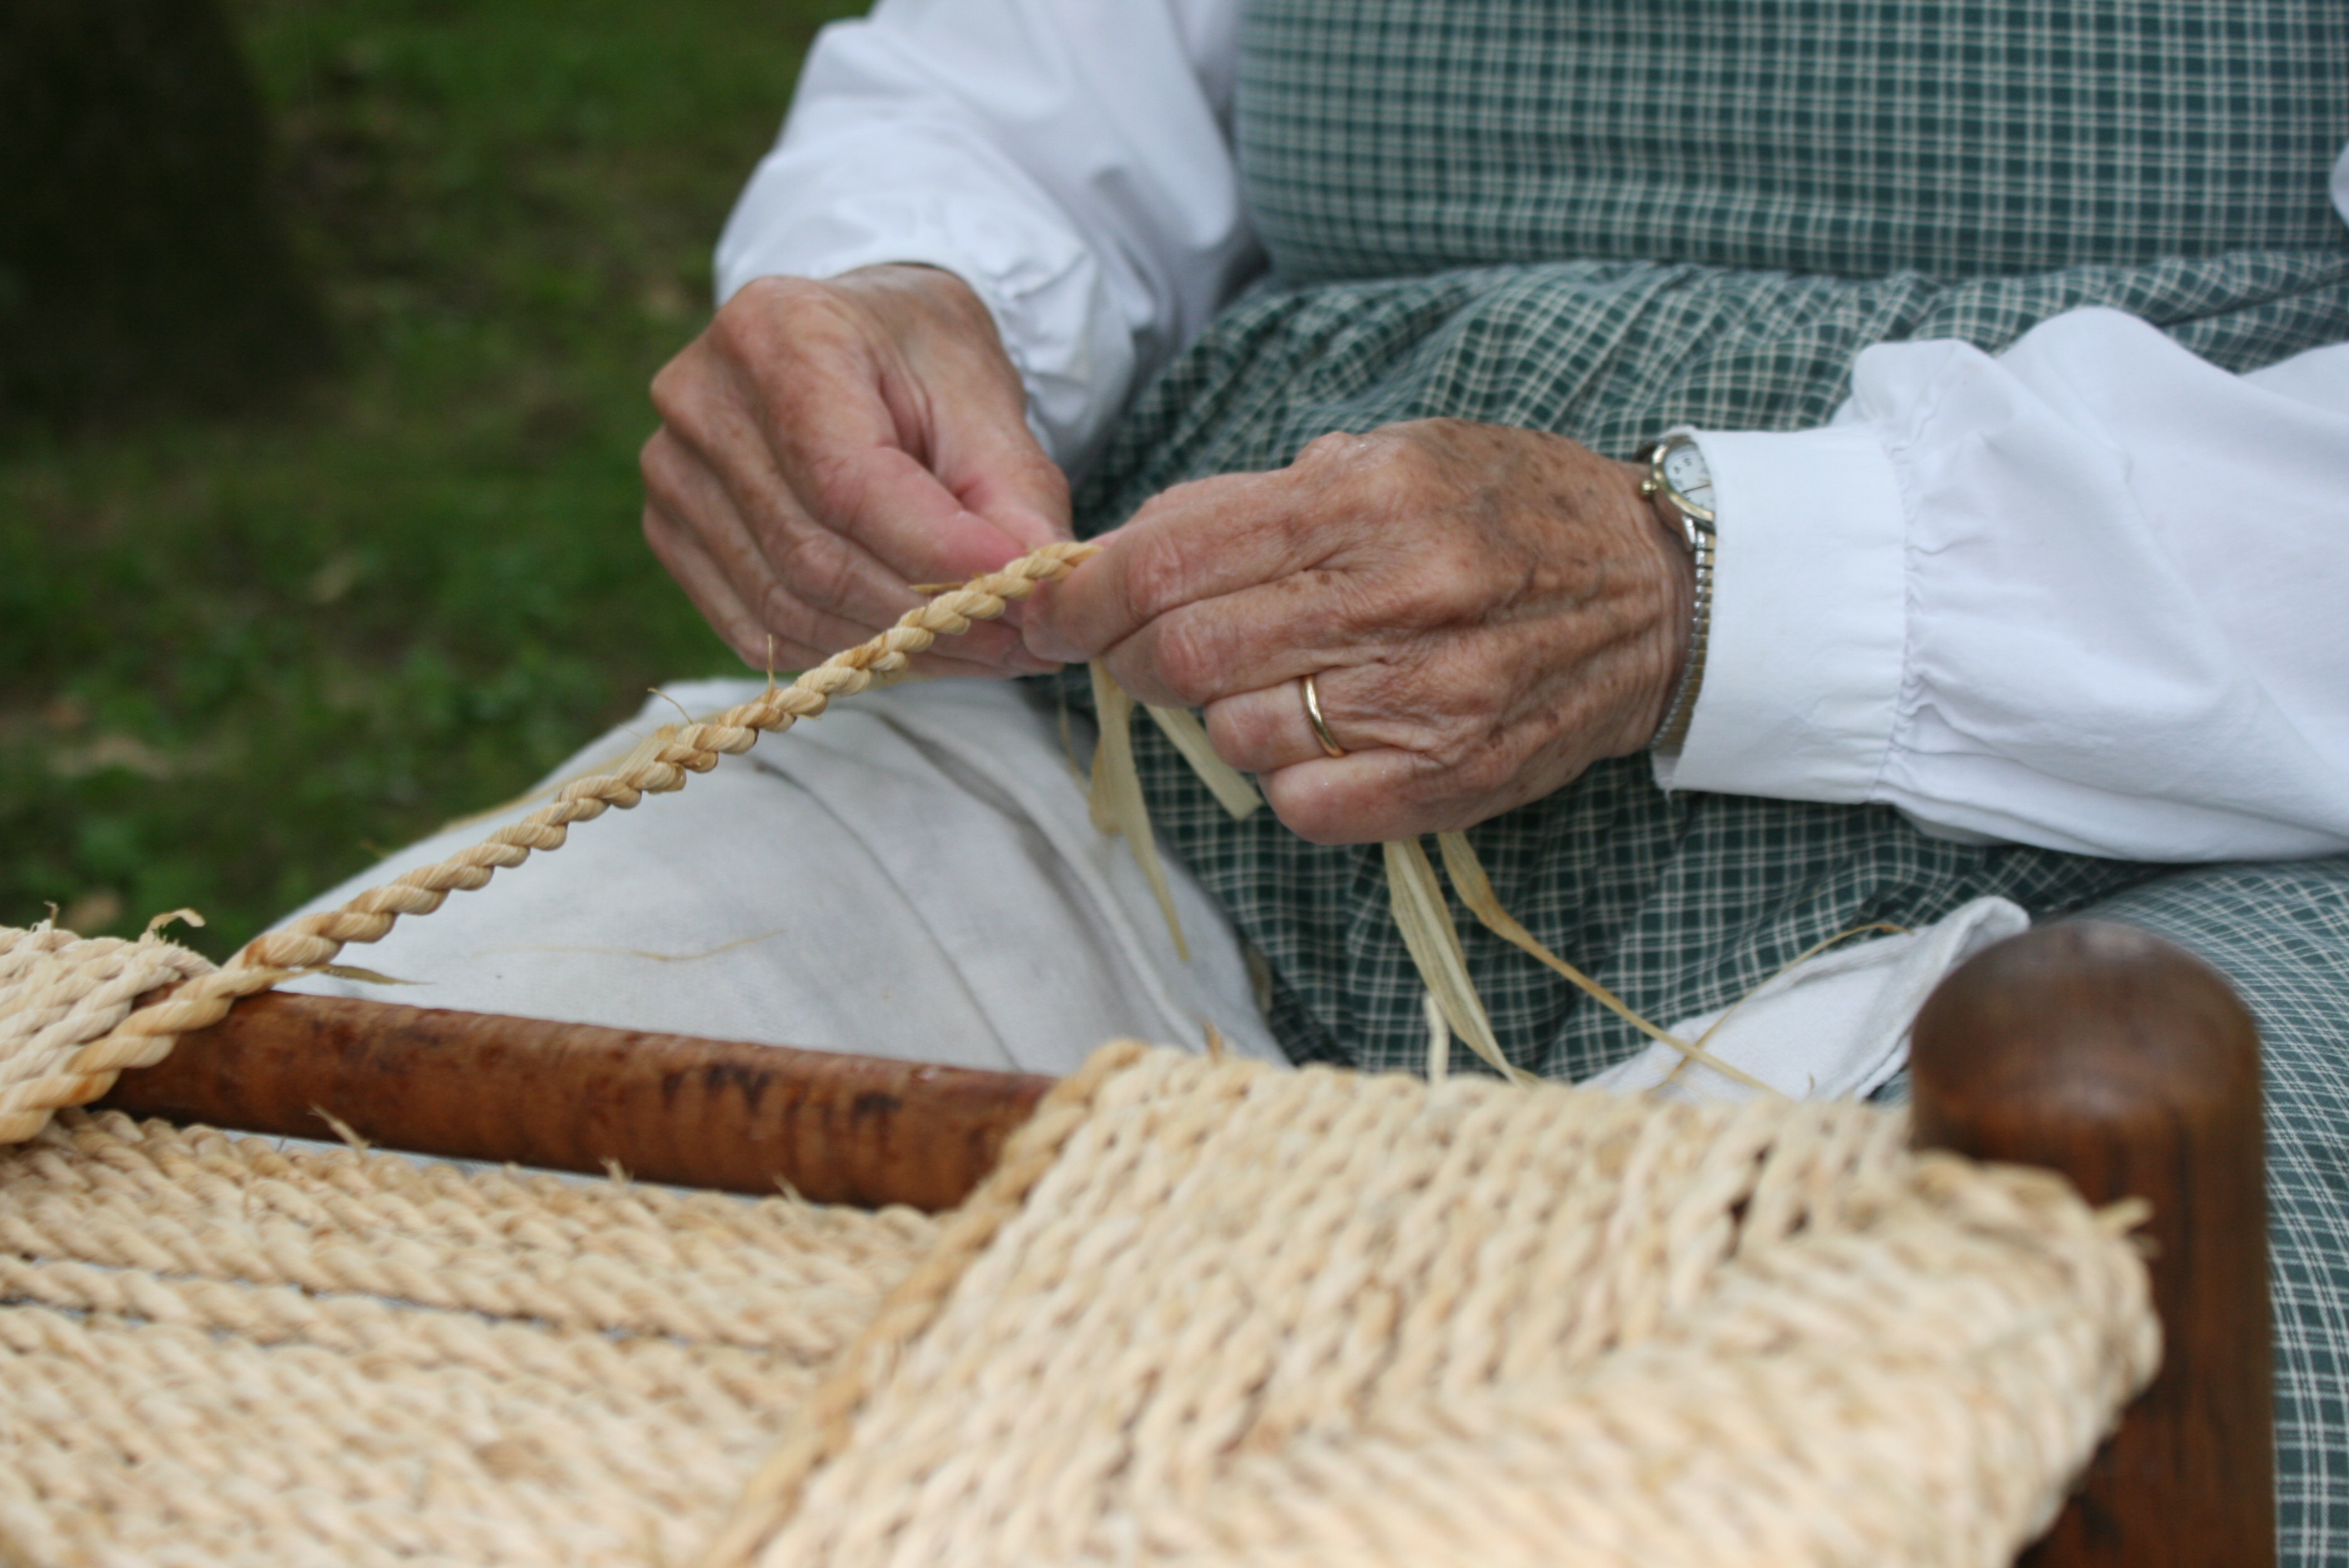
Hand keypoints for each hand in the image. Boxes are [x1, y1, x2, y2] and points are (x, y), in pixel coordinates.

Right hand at [641, 264, 1069, 675]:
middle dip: (924, 614)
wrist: (850, 341)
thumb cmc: (920, 361)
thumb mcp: (986, 399)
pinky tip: (909, 647)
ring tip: (978, 648)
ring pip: (785, 603)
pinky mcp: (670, 530)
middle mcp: (701, 398)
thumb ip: (1014, 496)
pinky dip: (839, 651)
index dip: (936, 555)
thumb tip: (1036, 603)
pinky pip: (753, 626)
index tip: (1019, 594)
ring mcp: (672, 470)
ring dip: (892, 646)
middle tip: (1015, 642)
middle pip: (812, 553)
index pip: (849, 482)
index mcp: (779, 332)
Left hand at [1025, 419, 1694, 842]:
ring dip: (1227, 715)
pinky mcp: (1452, 779)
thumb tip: (1123, 553)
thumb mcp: (1385, 457)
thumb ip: (1251, 502)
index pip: (1168, 561)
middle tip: (1149, 650)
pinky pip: (1305, 807)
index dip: (1084, 598)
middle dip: (1139, 658)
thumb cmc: (1502, 511)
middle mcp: (1396, 597)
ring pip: (1238, 735)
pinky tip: (1325, 736)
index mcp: (1365, 498)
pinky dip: (1289, 778)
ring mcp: (1429, 698)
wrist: (1653, 590)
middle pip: (1187, 655)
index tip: (1053, 613)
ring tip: (1279, 681)